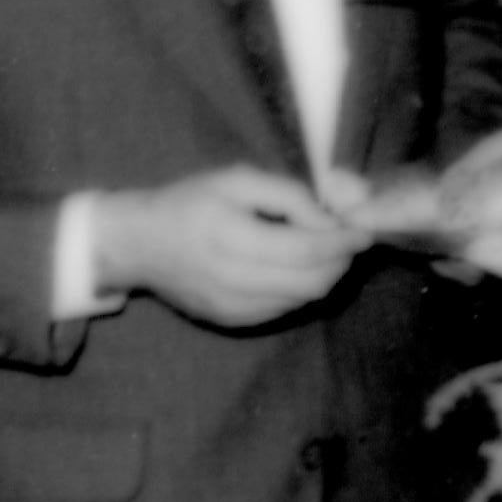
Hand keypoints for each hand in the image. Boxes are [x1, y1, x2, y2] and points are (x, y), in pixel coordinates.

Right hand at [90, 164, 368, 328]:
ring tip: (324, 252)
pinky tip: (294, 269)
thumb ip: (287, 195)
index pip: (305, 249)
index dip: (341, 242)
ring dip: (323, 277)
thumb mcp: (235, 179)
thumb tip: (328, 221)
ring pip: (301, 299)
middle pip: (311, 282)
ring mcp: (232, 307)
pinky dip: (299, 290)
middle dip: (340, 262)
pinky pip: (282, 309)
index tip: (363, 231)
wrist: (138, 245)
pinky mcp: (231, 321)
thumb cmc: (188, 202)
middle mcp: (232, 279)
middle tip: (348, 241)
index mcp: (231, 235)